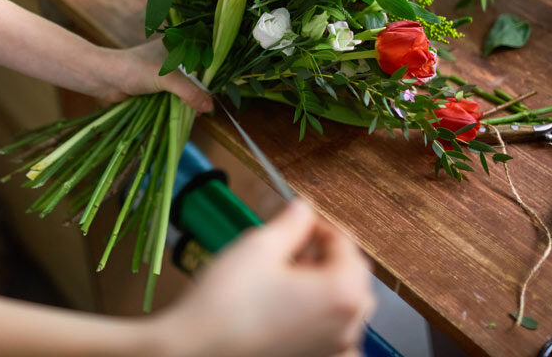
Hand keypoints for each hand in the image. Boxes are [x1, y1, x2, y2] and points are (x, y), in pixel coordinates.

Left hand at [98, 39, 212, 112]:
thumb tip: (210, 107)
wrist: (103, 79)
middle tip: (208, 106)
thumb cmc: (134, 69)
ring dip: (190, 100)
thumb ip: (189, 92)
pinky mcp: (155, 87)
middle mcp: (173, 57)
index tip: (223, 87)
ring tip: (198, 113)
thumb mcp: (167, 79)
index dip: (214, 72)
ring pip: (184, 87)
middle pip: (196, 75)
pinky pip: (173, 96)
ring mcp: (163, 73)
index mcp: (177, 45)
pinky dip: (179, 105)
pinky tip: (186, 114)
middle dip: (202, 91)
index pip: (203, 56)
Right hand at [153, 200, 374, 356]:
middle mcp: (348, 325)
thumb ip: (292, 222)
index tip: (297, 220)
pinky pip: (334, 334)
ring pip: (345, 305)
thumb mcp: (260, 245)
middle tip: (292, 246)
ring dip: (325, 284)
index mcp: (342, 292)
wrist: (198, 348)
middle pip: (352, 276)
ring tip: (287, 275)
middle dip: (326, 255)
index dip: (320, 226)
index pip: (346, 245)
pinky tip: (293, 310)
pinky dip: (322, 319)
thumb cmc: (229, 300)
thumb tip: (304, 209)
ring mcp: (334, 349)